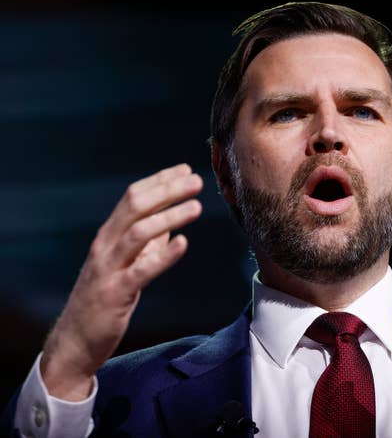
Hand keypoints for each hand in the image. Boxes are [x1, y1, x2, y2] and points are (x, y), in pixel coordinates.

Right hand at [40, 164, 202, 399]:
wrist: (76, 340)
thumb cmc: (104, 299)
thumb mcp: (125, 263)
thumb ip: (146, 242)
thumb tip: (172, 220)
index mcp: (108, 235)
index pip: (133, 197)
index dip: (160, 181)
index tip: (186, 170)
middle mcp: (105, 245)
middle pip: (135, 206)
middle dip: (167, 190)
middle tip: (196, 181)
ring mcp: (109, 268)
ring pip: (139, 232)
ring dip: (170, 216)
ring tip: (197, 207)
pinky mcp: (117, 292)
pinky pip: (142, 269)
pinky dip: (164, 255)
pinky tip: (183, 243)